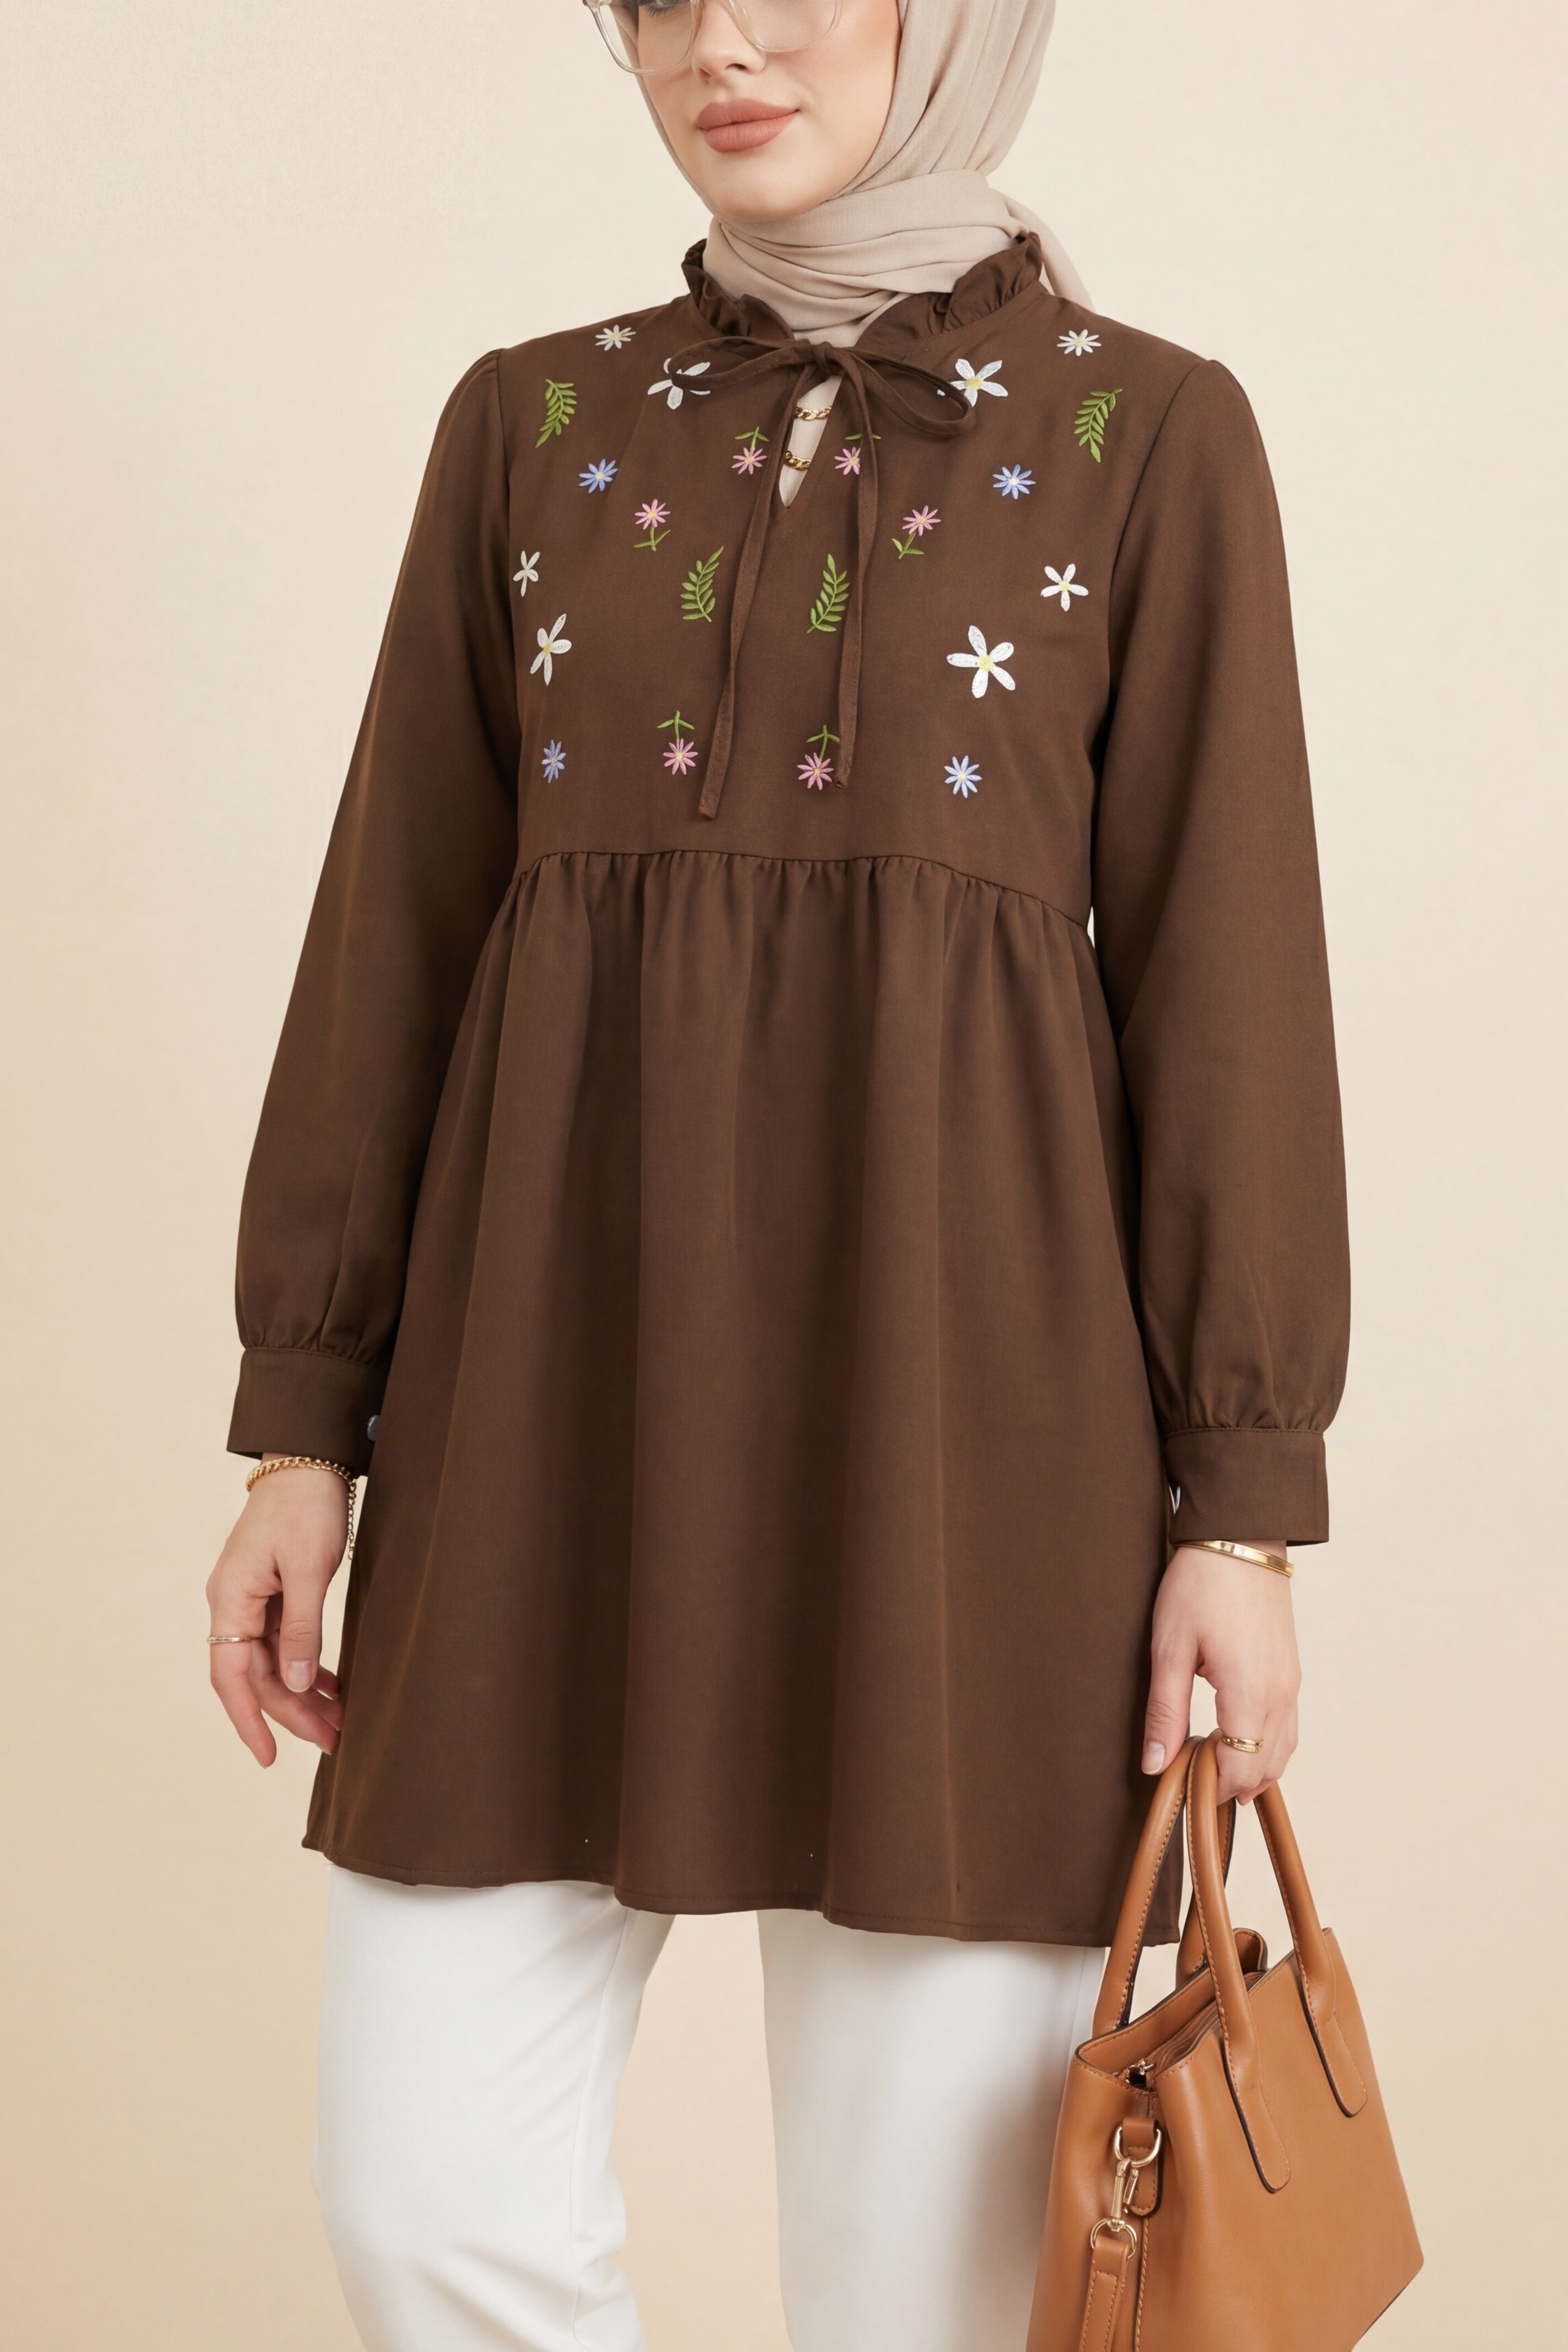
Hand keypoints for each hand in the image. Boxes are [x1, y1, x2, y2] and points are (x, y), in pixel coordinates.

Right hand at [206, 1461, 348, 1765]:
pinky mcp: (272, 1593)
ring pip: (273, 1663)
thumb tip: (297, 1685)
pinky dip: (306, 1666)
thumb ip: (301, 1629)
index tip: (268, 1758)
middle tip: (334, 1742)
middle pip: (257, 1676)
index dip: (249, 1720)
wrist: (307, 1460)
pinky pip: (283, 1642)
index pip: (232, 1677)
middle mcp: (233, 1605)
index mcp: (230, 1600)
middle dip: (293, 1713)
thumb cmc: (305, 1507)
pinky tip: (332, 1686)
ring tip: (339, 1723)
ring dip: (303, 1694)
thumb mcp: (307, 1569)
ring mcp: (252, 1600)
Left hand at [1141, 1542, 1299, 1804]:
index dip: (1210, 1787)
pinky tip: (1241, 1744)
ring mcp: (1292, 1682)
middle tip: (1191, 1783)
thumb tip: (1156, 1764)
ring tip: (1214, 1771)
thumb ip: (1165, 1711)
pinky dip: (1268, 1747)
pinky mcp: (1292, 1671)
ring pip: (1283, 1751)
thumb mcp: (1170, 1648)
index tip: (1180, 1786)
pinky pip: (1289, 1727)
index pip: (1238, 1768)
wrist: (1239, 1536)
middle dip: (1231, 1784)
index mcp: (1250, 1692)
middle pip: (1265, 1767)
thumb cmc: (1199, 1585)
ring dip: (1253, 1770)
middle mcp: (1281, 1693)